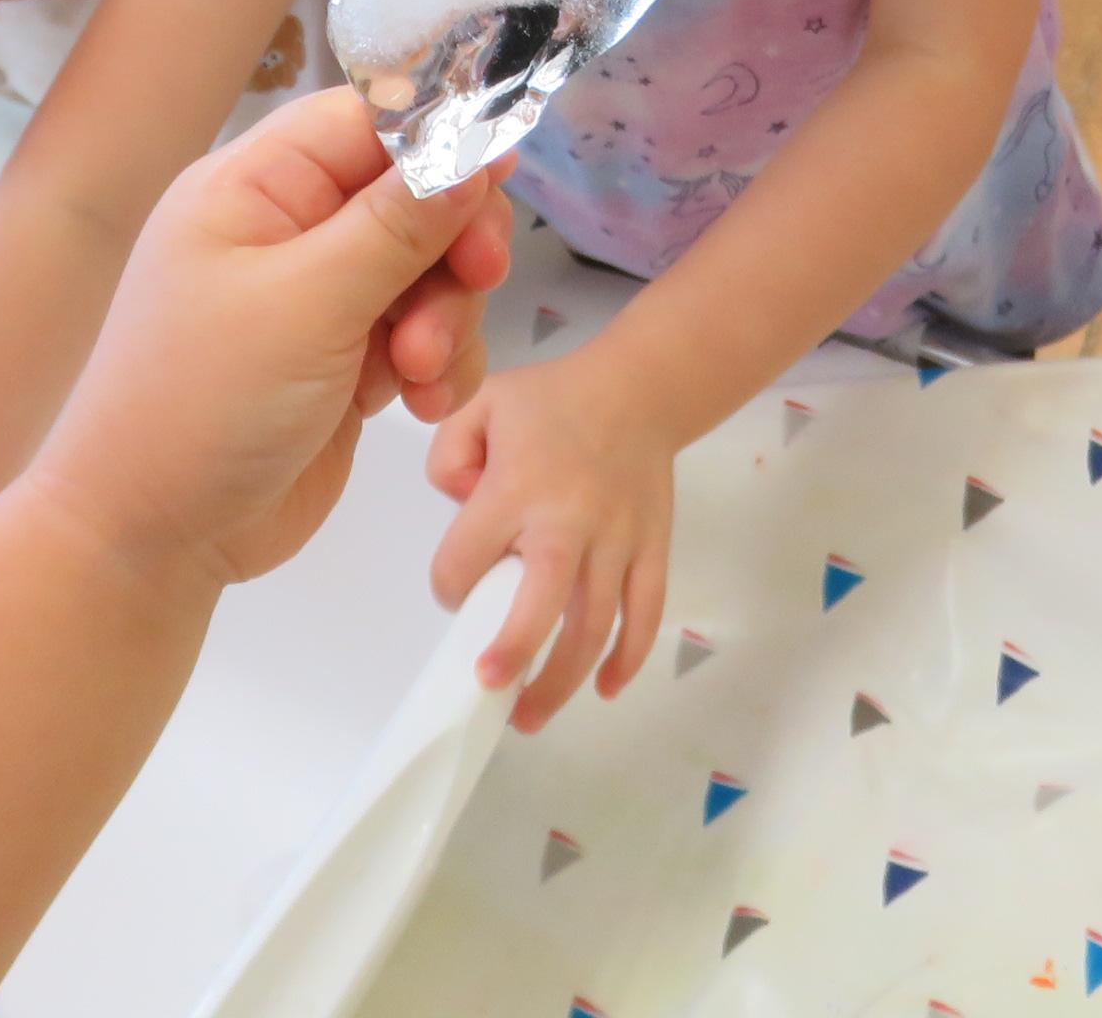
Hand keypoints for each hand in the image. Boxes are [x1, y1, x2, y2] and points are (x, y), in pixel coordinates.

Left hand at [21, 86, 512, 592]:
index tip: (502, 175)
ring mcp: (319, 298)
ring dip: (448, 319)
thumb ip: (398, 224)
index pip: (368, 122)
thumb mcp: (306, 303)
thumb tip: (478, 145)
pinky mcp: (345, 362)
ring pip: (431, 271)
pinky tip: (420, 406)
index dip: (440, 139)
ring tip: (421, 376)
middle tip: (478, 281)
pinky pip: (425, 335)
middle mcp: (288, 230)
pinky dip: (439, 367)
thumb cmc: (205, 403)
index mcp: (254, 186)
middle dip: (453, 246)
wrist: (151, 541)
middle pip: (415, 196)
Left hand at [424, 354, 677, 732]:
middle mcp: (569, 519)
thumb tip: (461, 508)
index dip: (449, 582)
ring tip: (530, 716)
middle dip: (514, 651)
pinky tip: (606, 689)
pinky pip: (646, 613)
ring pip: (596, 624)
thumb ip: (448, 455)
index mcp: (518, 486)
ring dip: (563, 679)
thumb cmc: (552, 400)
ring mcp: (618, 539)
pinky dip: (629, 658)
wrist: (639, 387)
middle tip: (488, 685)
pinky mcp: (653, 548)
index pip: (466, 556)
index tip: (454, 588)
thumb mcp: (480, 403)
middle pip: (543, 602)